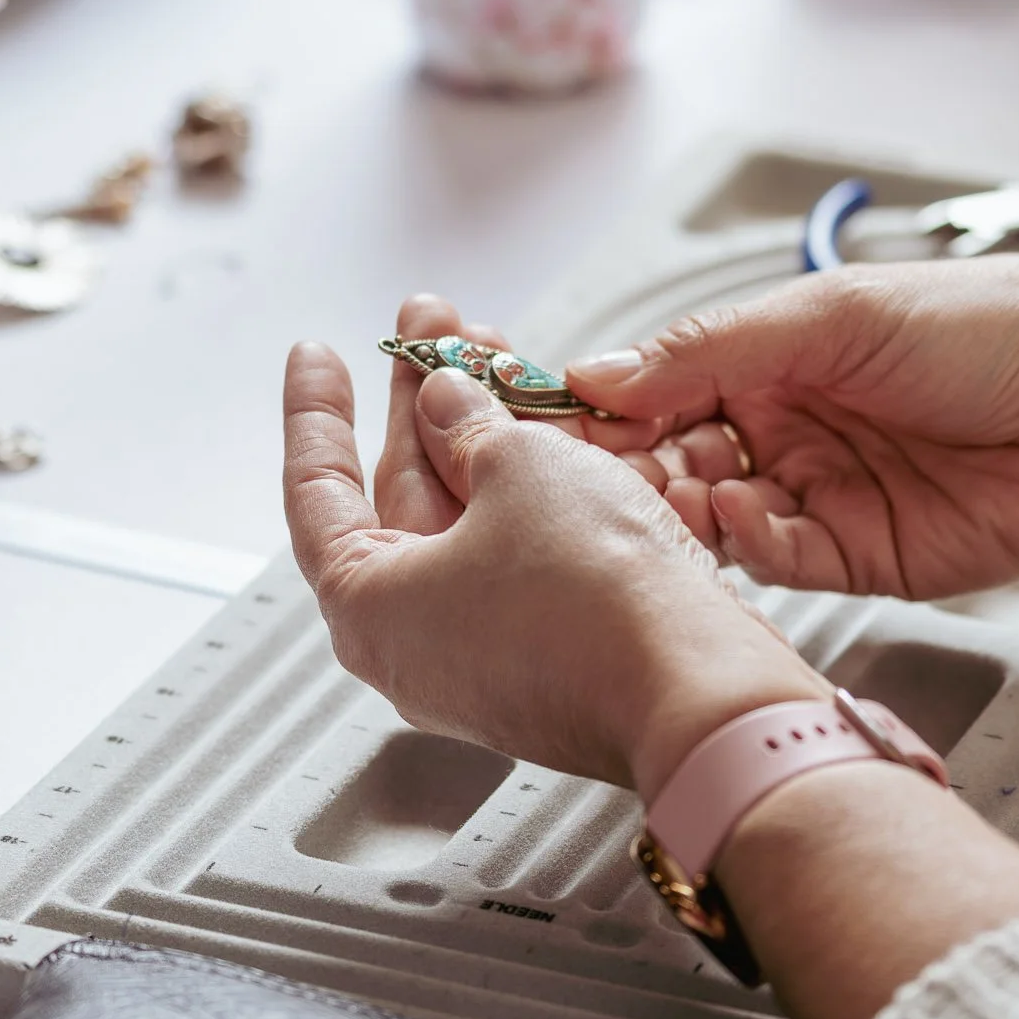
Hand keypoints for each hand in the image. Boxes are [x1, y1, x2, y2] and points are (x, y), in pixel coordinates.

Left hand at [284, 296, 830, 800]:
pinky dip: (526, 487)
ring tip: (493, 347)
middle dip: (421, 400)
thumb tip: (451, 403)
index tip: (316, 352)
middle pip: (400, 496)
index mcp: (368, 608)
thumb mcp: (519, 467)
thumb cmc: (596, 595)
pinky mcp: (545, 656)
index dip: (316, 409)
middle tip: (432, 324)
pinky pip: (519, 554)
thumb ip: (469, 422)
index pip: (317, 492)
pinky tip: (548, 421)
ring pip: (469, 520)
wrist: (703, 693)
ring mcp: (481, 655)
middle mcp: (412, 644)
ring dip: (483, 431)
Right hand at [564, 257, 1018, 600]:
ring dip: (688, 511)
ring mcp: (822, 495)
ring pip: (717, 519)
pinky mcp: (861, 559)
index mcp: (774, 358)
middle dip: (637, 470)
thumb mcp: (830, 315)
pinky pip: (780, 562)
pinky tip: (741, 522)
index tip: (557, 422)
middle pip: (676, 461)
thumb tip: (599, 373)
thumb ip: (709, 351)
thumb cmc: (999, 329)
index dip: (609, 410)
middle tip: (602, 477)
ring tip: (678, 498)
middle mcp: (789, 428)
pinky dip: (749, 547)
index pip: (662, 390)